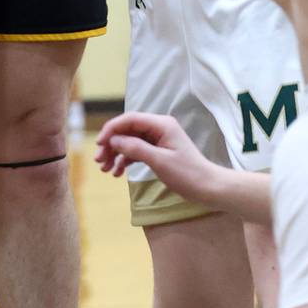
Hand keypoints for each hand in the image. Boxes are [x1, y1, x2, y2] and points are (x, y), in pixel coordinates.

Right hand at [95, 112, 219, 205]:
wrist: (208, 188)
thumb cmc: (188, 174)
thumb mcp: (160, 161)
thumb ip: (136, 148)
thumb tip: (113, 140)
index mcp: (161, 124)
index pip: (130, 119)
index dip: (112, 129)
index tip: (99, 144)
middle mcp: (158, 128)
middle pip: (127, 130)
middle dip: (111, 144)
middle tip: (99, 161)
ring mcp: (158, 139)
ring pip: (129, 141)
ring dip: (116, 154)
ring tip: (105, 169)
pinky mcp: (158, 151)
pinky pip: (136, 151)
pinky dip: (125, 160)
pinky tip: (117, 172)